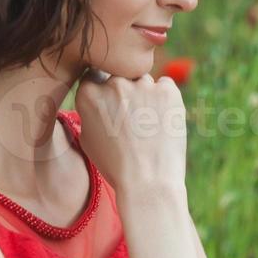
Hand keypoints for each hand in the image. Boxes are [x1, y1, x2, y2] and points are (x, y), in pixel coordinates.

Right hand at [75, 67, 187, 193]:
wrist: (148, 182)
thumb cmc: (116, 166)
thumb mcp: (88, 139)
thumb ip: (90, 110)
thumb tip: (96, 95)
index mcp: (89, 93)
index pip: (95, 76)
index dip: (104, 91)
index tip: (112, 106)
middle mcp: (114, 83)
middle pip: (120, 77)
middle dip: (125, 93)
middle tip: (133, 121)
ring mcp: (142, 85)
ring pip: (143, 81)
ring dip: (146, 96)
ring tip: (149, 126)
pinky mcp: (168, 90)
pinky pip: (166, 86)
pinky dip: (166, 99)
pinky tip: (163, 122)